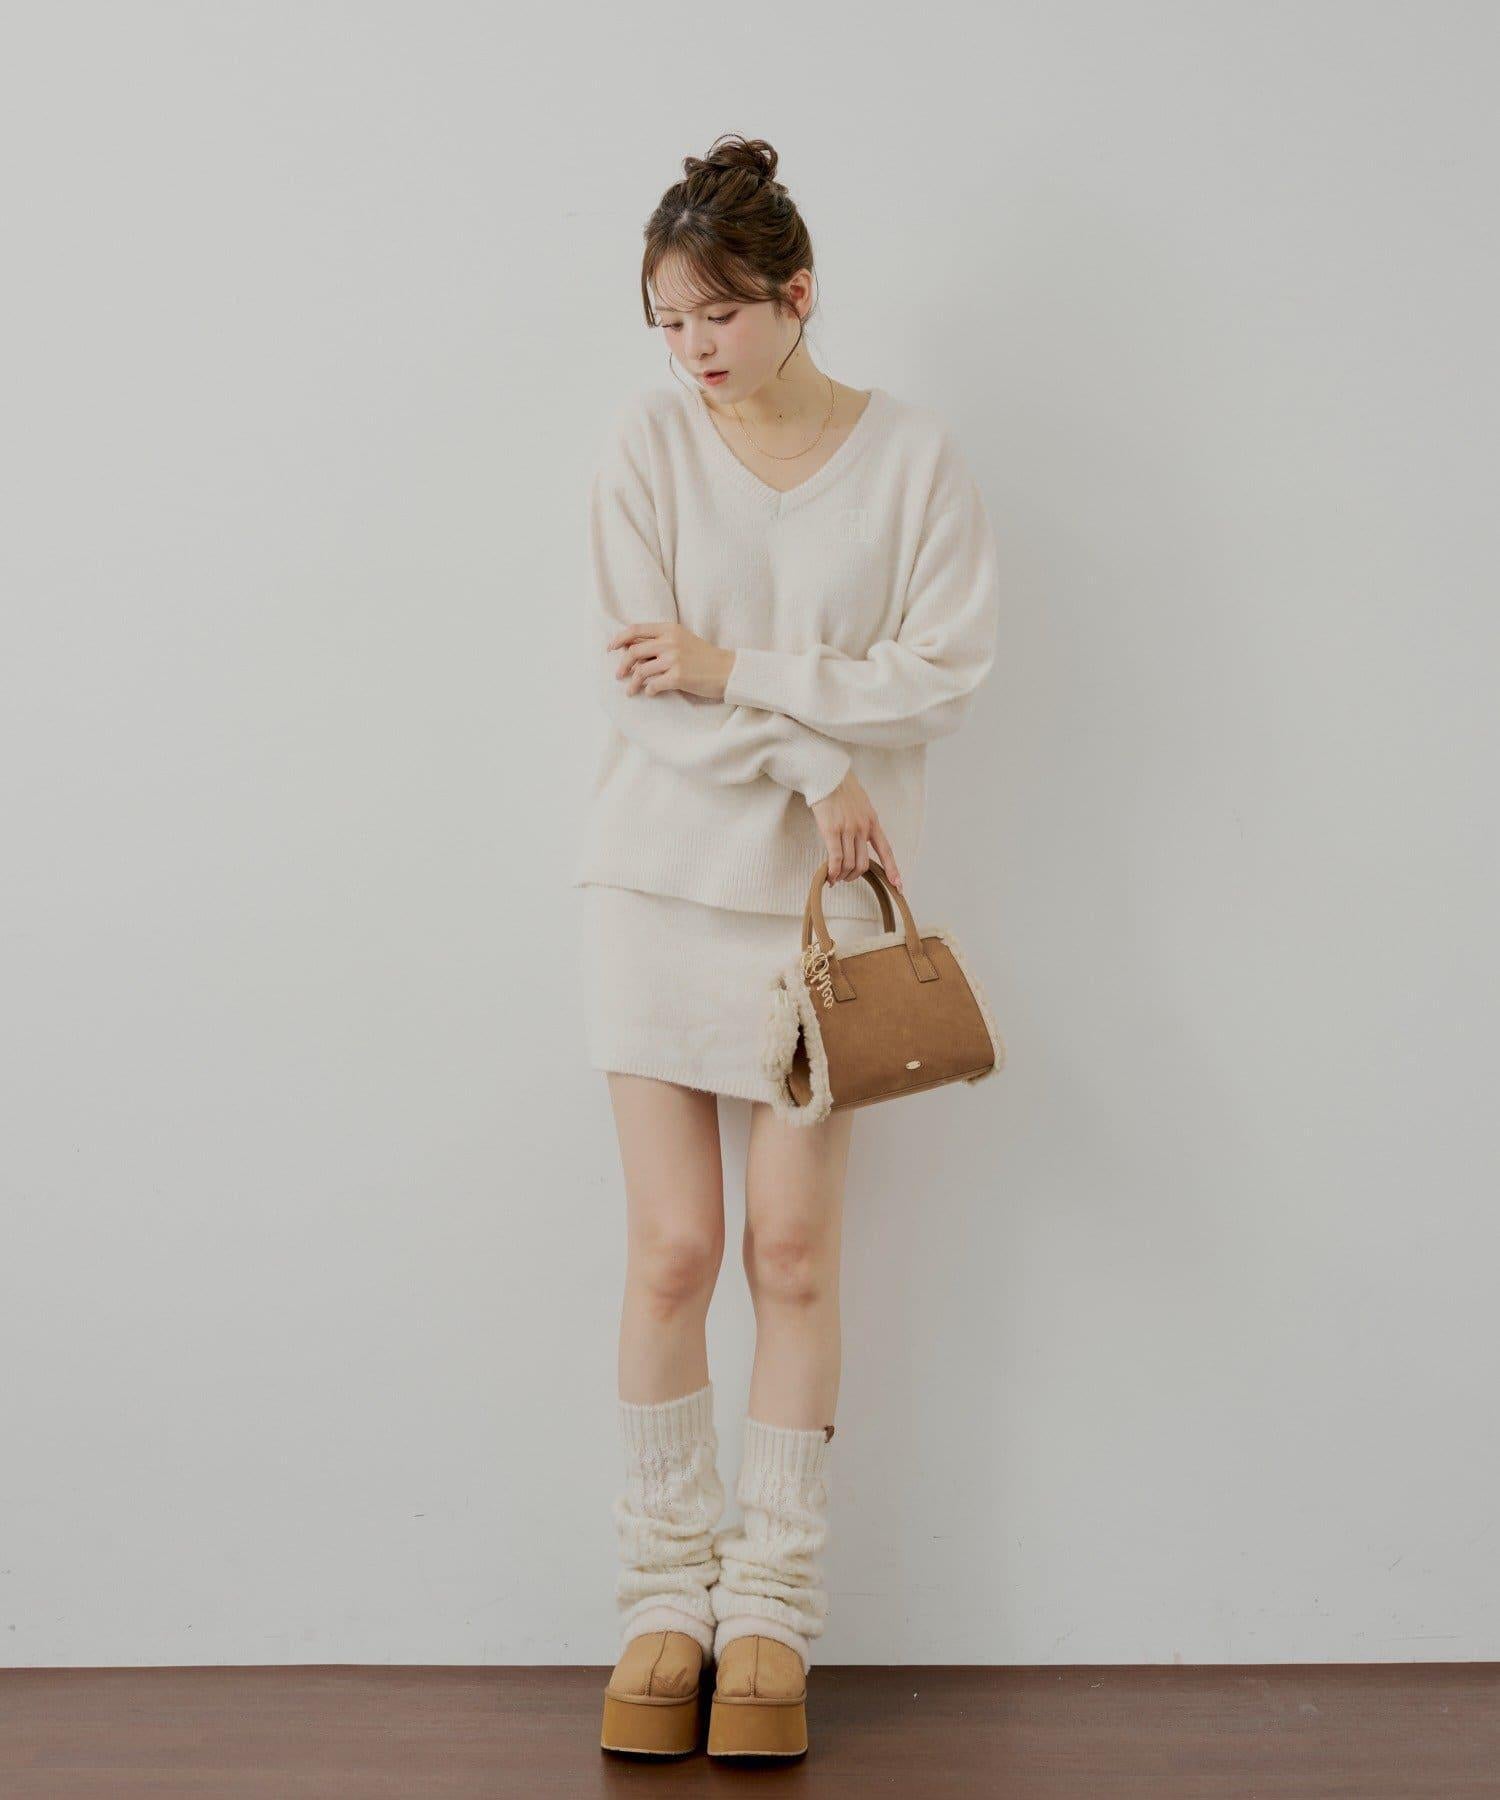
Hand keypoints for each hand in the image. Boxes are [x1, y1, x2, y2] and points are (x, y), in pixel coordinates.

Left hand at [607, 621, 733, 699]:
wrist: (727, 669)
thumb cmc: (703, 656)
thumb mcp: (682, 639)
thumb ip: (659, 641)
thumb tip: (630, 649)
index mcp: (669, 629)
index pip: (635, 630)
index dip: (618, 639)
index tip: (610, 649)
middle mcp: (669, 641)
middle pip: (633, 652)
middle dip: (622, 665)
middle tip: (618, 675)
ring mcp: (674, 659)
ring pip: (641, 671)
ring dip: (633, 683)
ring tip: (630, 691)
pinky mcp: (678, 677)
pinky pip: (653, 685)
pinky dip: (649, 691)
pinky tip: (651, 693)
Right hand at [809, 770, 904, 892]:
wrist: (827, 774)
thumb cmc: (842, 788)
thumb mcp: (861, 805)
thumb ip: (863, 822)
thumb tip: (861, 841)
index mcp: (873, 822)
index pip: (886, 850)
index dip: (892, 869)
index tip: (898, 885)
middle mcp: (863, 828)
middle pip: (863, 863)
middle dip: (854, 876)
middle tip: (846, 878)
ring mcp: (848, 829)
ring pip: (849, 864)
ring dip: (842, 875)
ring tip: (836, 877)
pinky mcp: (831, 830)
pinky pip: (835, 858)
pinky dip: (833, 871)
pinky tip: (829, 876)